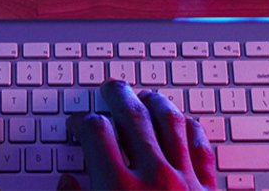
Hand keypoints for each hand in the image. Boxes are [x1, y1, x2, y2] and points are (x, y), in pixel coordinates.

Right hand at [64, 80, 216, 190]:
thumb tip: (67, 183)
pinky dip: (192, 130)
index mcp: (118, 190)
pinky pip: (202, 149)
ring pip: (171, 124)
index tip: (79, 124)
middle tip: (111, 88)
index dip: (82, 122)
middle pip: (133, 117)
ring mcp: (186, 183)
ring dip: (156, 103)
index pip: (96, 132)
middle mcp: (153, 179)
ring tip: (145, 96)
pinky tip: (185, 123)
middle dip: (118, 96)